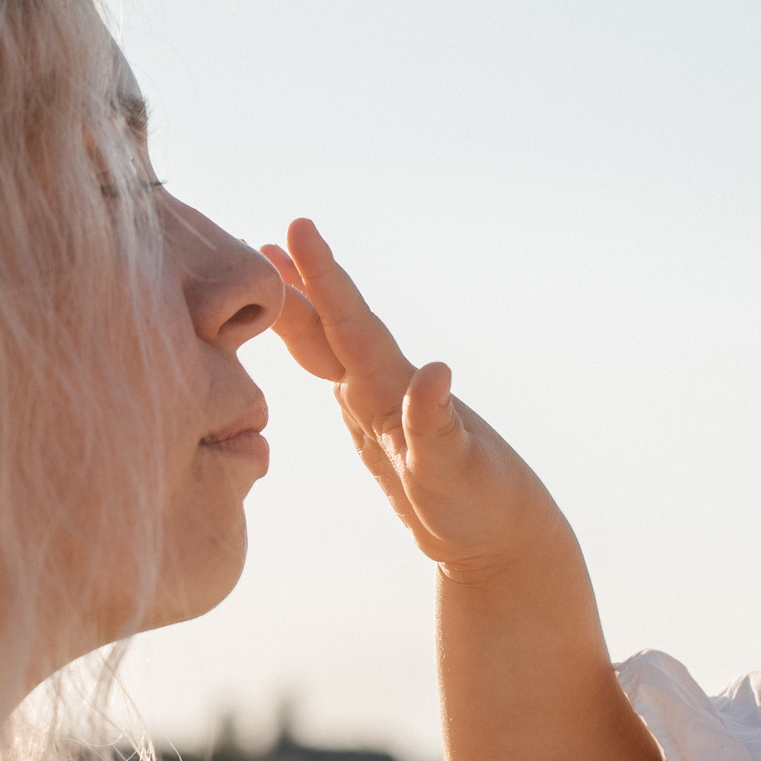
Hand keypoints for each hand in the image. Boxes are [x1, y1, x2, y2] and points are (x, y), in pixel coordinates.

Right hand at [265, 218, 566, 577]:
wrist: (498, 532)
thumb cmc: (479, 502)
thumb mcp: (452, 467)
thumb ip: (435, 422)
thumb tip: (435, 371)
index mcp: (393, 388)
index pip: (350, 323)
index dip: (323, 277)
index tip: (298, 228)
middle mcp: (384, 385)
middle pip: (333, 323)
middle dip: (301, 282)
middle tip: (263, 241)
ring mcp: (378, 403)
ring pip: (330, 342)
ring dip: (302, 307)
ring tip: (272, 272)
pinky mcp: (374, 425)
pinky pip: (334, 371)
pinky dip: (314, 346)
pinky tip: (304, 337)